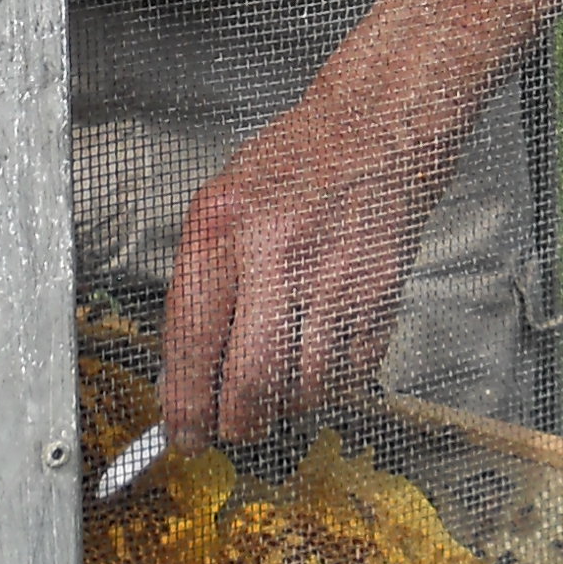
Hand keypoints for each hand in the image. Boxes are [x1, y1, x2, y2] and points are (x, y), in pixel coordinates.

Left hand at [160, 58, 473, 443]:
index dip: (184, 403)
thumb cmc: (296, 161)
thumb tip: (185, 369)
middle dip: (237, 423)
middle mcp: (280, 258)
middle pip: (253, 383)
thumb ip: (201, 282)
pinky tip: (319, 356)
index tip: (181, 435)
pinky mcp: (381, 296)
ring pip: (306, 390)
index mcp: (226, 230)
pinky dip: (332, 383)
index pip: (194, 340)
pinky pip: (353, 375)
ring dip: (285, 404)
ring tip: (276, 382)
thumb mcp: (222, 203)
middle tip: (230, 427)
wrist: (378, 128)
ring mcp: (336, 280)